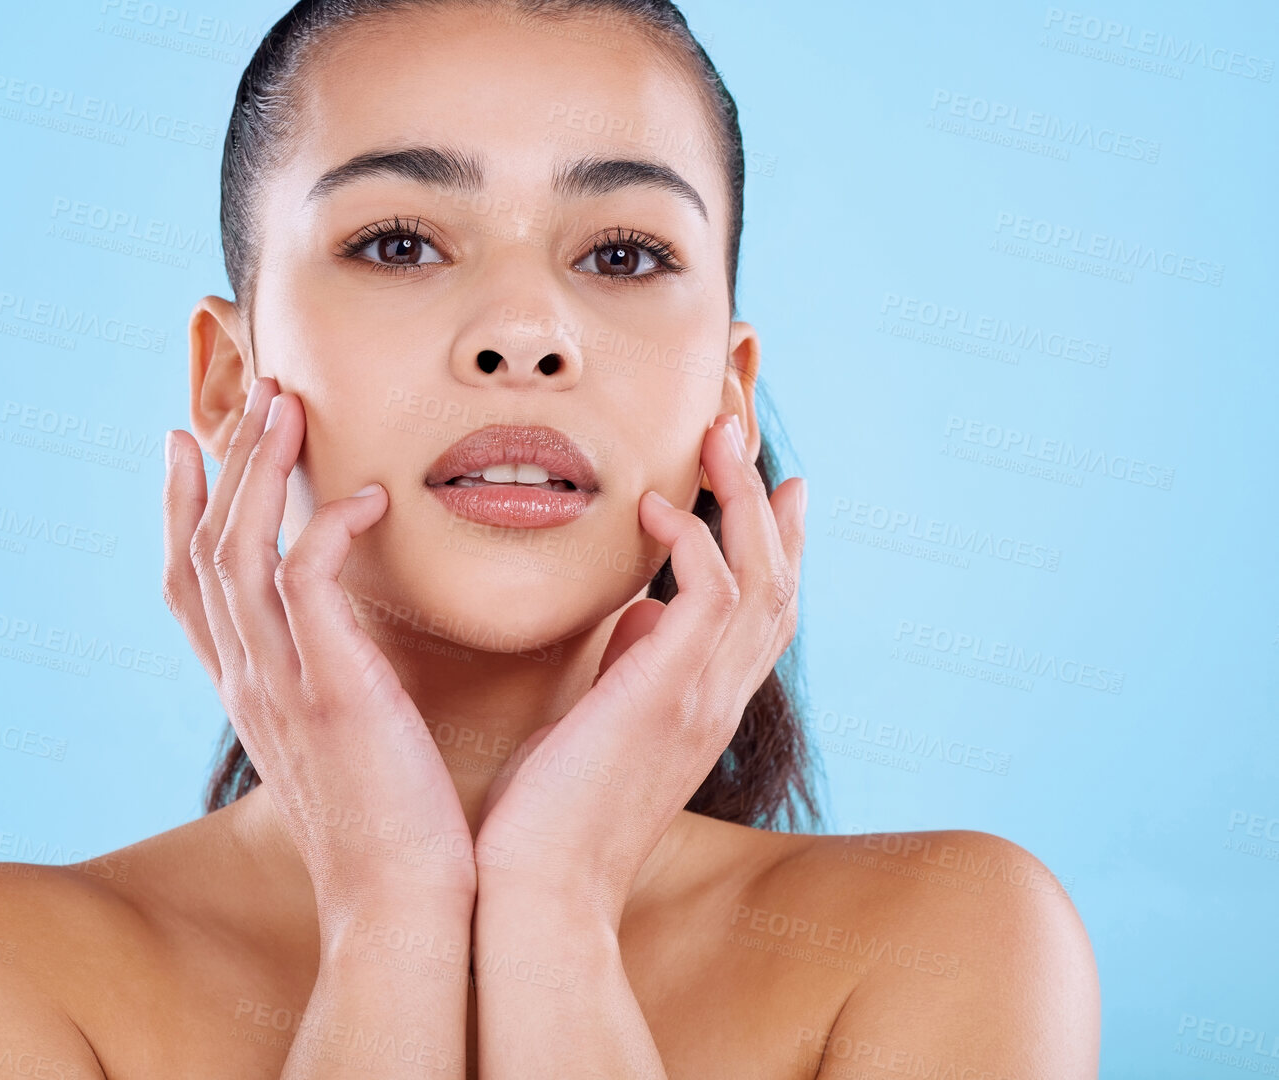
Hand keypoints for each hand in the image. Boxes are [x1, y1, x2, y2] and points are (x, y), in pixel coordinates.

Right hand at [162, 376, 477, 928]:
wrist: (405, 907)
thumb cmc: (394, 824)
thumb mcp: (344, 741)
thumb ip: (334, 679)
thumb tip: (354, 639)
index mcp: (249, 692)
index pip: (188, 585)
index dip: (176, 510)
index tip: (181, 444)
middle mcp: (248, 684)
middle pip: (202, 551)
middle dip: (221, 464)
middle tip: (251, 394)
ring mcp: (282, 688)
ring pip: (240, 554)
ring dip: (258, 472)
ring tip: (287, 406)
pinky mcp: (331, 695)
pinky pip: (306, 585)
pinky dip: (326, 529)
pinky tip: (368, 498)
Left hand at [472, 412, 805, 926]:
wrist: (539, 889)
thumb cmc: (552, 812)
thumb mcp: (599, 723)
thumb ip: (631, 668)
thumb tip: (638, 614)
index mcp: (703, 705)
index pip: (762, 612)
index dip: (775, 544)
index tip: (774, 487)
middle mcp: (719, 698)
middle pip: (779, 582)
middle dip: (766, 501)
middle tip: (741, 429)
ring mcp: (702, 697)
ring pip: (758, 575)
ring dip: (739, 497)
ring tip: (713, 435)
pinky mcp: (669, 693)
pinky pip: (710, 593)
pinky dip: (690, 540)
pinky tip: (652, 507)